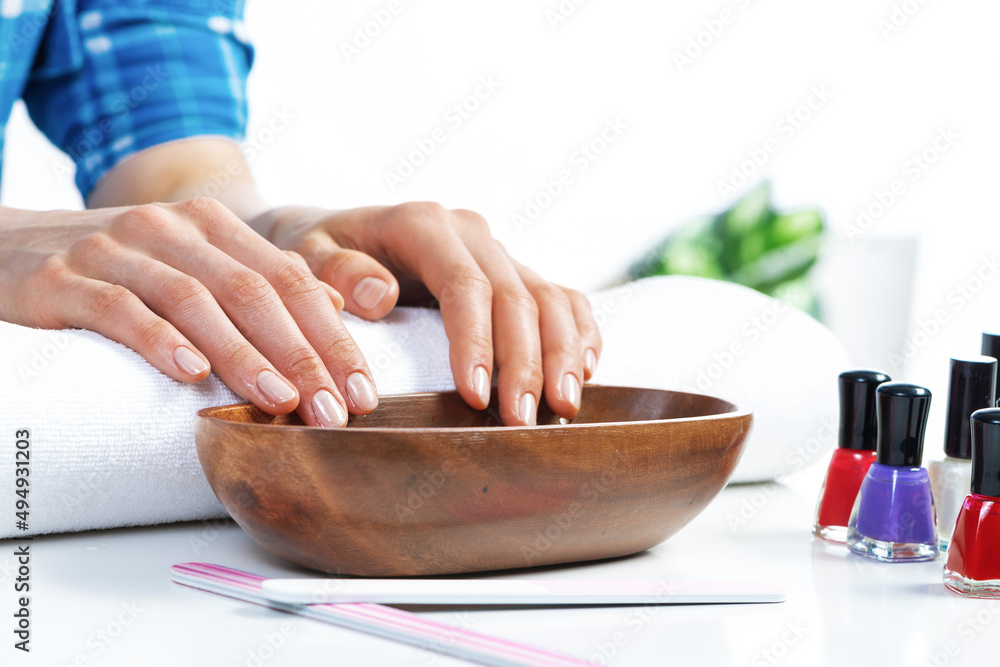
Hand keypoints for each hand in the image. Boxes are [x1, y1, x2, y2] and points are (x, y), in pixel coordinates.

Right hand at [0, 199, 377, 426]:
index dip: (333, 336)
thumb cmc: (119, 270)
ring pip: (195, 300)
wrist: (7, 247)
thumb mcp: (195, 265)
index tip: (363, 390)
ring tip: (280, 401)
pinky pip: (120, 309)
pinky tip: (190, 375)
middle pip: (254, 290)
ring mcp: (116, 250)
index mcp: (213, 227)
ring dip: (244, 354)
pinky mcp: (64, 278)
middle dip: (302, 355)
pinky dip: (159, 341)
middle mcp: (172, 230)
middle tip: (333, 410)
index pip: (291, 280)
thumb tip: (335, 309)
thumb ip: (259, 281)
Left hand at [259, 202, 601, 424]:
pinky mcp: (515, 273)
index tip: (476, 394)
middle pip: (516, 295)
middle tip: (521, 420)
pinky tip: (585, 372)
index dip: (477, 340)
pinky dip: (580, 333)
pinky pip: (562, 298)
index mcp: (422, 224)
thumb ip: (333, 272)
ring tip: (562, 407)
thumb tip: (379, 295)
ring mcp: (498, 251)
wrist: (334, 236)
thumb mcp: (305, 256)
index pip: (463, 284)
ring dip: (562, 353)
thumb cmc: (315, 254)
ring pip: (550, 297)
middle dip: (525, 361)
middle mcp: (470, 232)